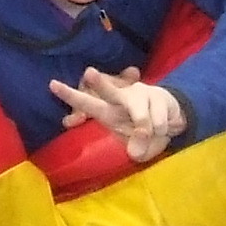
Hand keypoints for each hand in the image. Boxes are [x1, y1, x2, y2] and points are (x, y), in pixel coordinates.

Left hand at [50, 68, 186, 163]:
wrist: (174, 120)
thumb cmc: (147, 133)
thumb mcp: (139, 147)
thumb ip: (136, 149)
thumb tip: (136, 152)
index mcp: (108, 111)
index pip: (86, 103)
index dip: (70, 95)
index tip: (52, 84)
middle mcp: (121, 99)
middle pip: (108, 90)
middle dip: (100, 84)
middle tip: (89, 73)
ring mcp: (140, 95)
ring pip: (138, 111)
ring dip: (145, 129)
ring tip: (154, 133)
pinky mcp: (158, 96)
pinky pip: (156, 122)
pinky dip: (161, 130)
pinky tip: (164, 125)